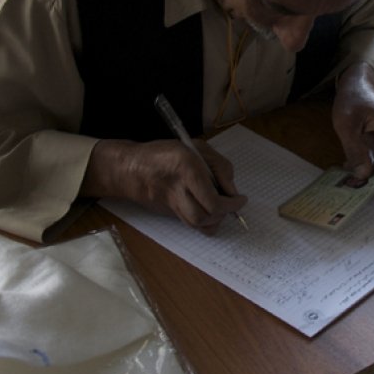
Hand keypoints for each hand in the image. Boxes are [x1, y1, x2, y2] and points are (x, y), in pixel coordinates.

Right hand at [80, 138, 245, 232]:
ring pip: (199, 225)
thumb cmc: (166, 153)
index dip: (232, 203)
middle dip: (225, 214)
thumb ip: (219, 166)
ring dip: (215, 220)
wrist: (132, 168)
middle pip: (206, 216)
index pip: (213, 199)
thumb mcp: (197, 147)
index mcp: (188, 168)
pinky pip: (192, 225)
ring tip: (221, 208)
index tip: (241, 198)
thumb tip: (232, 190)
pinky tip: (209, 212)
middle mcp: (179, 190)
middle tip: (233, 204)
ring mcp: (172, 205)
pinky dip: (205, 223)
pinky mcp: (169, 214)